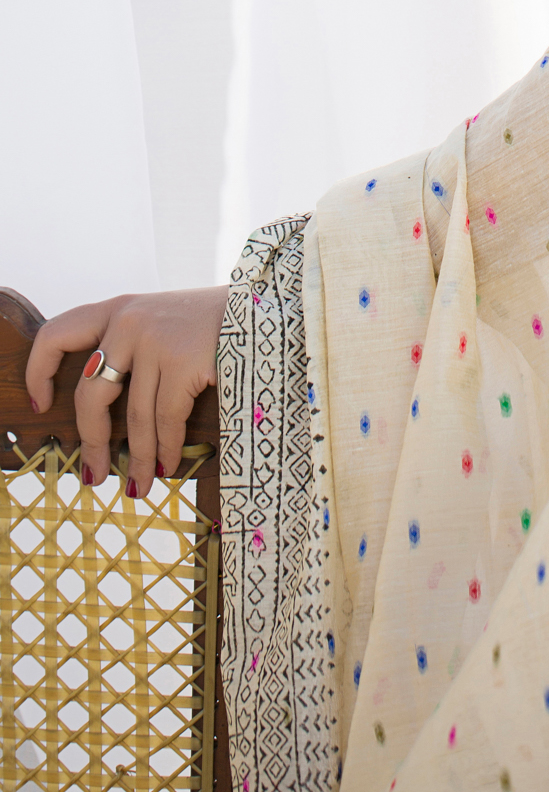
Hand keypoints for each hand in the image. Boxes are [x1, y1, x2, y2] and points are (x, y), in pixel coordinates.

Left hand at [26, 287, 229, 492]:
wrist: (267, 306)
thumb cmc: (216, 322)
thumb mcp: (163, 321)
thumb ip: (133, 347)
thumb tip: (107, 411)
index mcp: (119, 309)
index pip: (56, 333)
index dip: (39, 372)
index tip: (41, 404)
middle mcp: (129, 321)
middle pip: (91, 393)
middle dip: (92, 440)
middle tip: (94, 473)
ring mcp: (155, 340)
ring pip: (134, 416)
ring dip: (136, 458)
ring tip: (139, 485)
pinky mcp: (183, 361)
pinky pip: (165, 420)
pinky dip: (164, 449)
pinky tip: (166, 465)